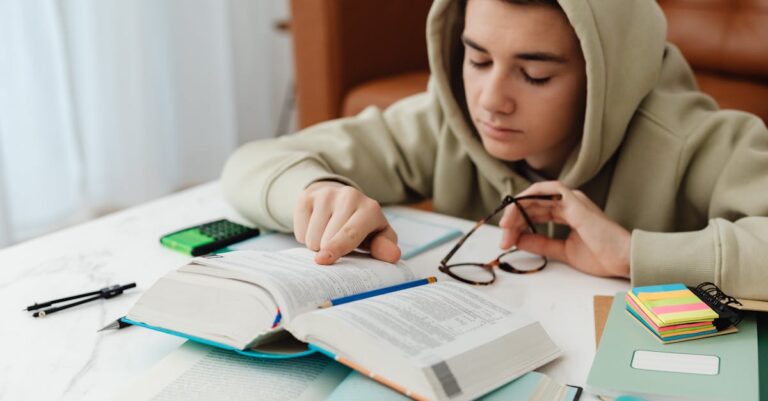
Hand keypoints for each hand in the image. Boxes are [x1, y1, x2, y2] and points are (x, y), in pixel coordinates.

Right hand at [294, 181, 400, 264]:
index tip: (323, 259)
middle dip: (328, 252)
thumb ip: (386, 248)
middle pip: (327, 239)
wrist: (340, 200)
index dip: (337, 248)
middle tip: (338, 247)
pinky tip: (317, 226)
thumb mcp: (379, 237)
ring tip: (329, 235)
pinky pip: (299, 231)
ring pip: (311, 237)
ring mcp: (326, 194)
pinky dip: (306, 236)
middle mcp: (349, 196)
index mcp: (371, 208)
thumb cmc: (363, 227)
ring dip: (317, 245)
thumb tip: (393, 256)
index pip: (350, 233)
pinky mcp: (306, 196)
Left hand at [499, 181, 630, 277]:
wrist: (624, 260)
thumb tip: (518, 240)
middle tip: (502, 237)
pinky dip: (528, 197)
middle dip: (513, 219)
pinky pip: (546, 190)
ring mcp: (573, 200)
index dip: (519, 224)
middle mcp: (570, 203)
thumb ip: (541, 244)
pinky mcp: (575, 201)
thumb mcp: (563, 251)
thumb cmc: (602, 257)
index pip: (536, 212)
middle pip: (533, 204)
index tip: (507, 239)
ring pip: (535, 196)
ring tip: (505, 227)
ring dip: (517, 210)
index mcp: (569, 212)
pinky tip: (516, 210)